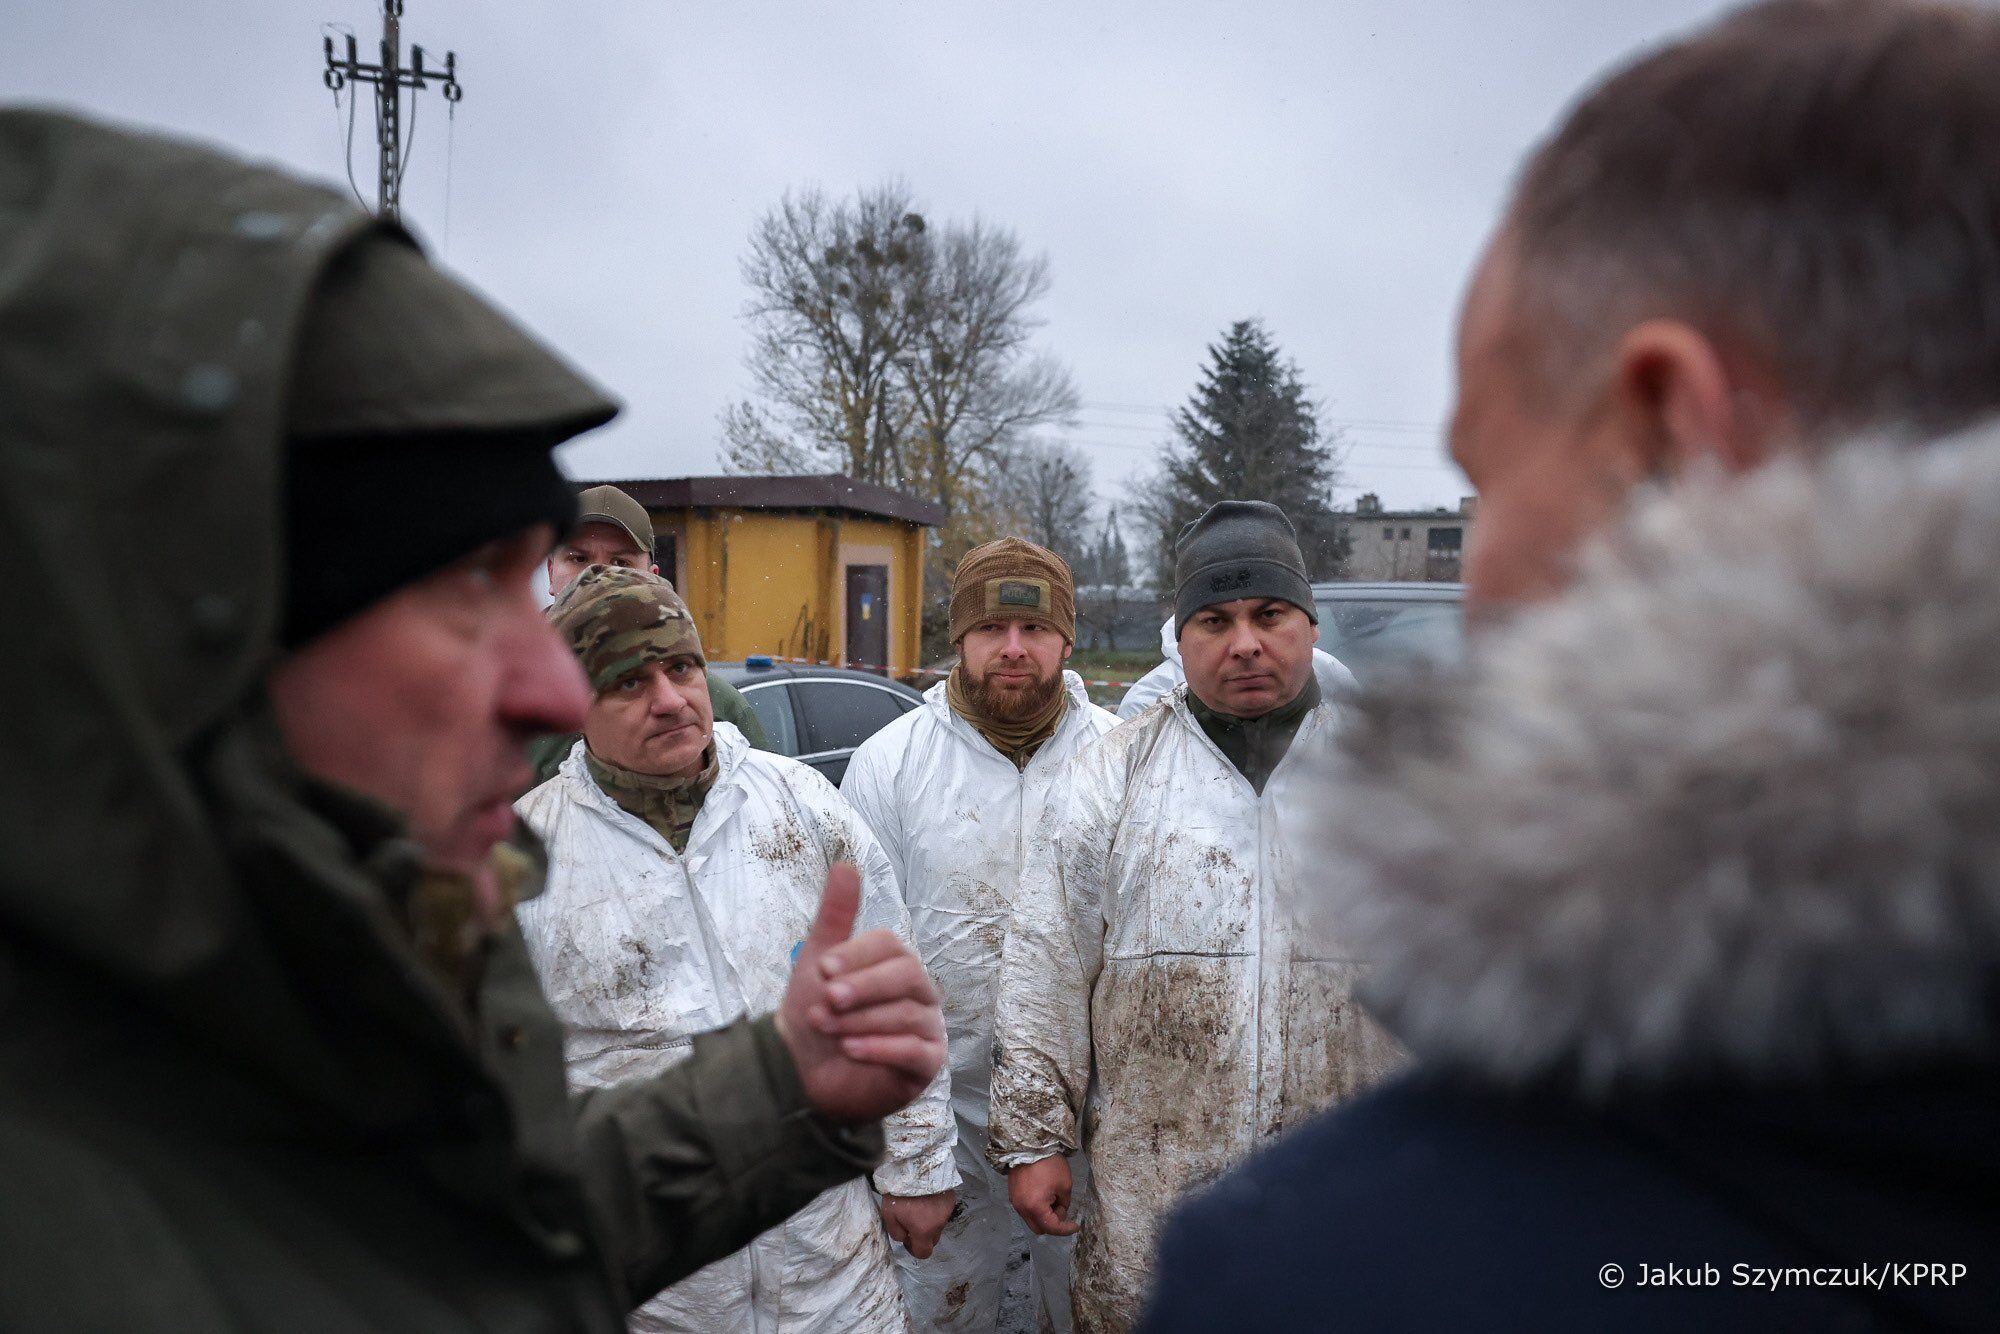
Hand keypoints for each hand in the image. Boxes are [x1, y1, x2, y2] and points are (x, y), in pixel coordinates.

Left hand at [776, 862, 946, 1122]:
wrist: (803, 1074)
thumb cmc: (817, 1015)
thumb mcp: (818, 964)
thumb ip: (835, 917)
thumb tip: (845, 865)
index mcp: (895, 964)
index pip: (890, 946)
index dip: (858, 955)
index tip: (823, 969)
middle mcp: (918, 993)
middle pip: (906, 974)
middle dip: (863, 988)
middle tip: (828, 999)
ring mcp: (927, 1028)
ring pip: (906, 1014)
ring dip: (861, 1021)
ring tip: (827, 1028)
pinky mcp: (926, 1065)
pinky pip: (915, 1051)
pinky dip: (880, 1048)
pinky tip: (850, 1050)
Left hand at [880, 1190, 956, 1258]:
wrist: (914, 1168)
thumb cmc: (899, 1192)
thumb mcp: (889, 1215)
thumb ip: (896, 1233)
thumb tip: (904, 1238)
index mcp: (923, 1231)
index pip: (924, 1253)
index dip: (914, 1250)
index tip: (907, 1239)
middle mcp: (939, 1224)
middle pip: (932, 1239)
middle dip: (922, 1235)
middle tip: (911, 1221)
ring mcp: (947, 1212)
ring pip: (938, 1225)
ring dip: (930, 1221)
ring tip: (919, 1207)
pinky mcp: (951, 1200)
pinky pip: (943, 1212)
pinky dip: (936, 1209)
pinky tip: (927, 1198)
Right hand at [1008, 1155, 1078, 1235]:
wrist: (1029, 1144)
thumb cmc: (1049, 1164)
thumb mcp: (1065, 1185)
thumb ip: (1064, 1204)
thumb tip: (1060, 1210)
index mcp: (1035, 1207)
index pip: (1052, 1228)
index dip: (1066, 1229)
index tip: (1075, 1226)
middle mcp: (1022, 1208)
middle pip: (1039, 1229)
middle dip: (1053, 1224)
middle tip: (1061, 1208)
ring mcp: (1015, 1201)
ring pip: (1031, 1220)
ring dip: (1043, 1216)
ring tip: (1052, 1198)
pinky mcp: (1012, 1194)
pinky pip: (1025, 1209)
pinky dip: (1035, 1208)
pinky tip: (1043, 1194)